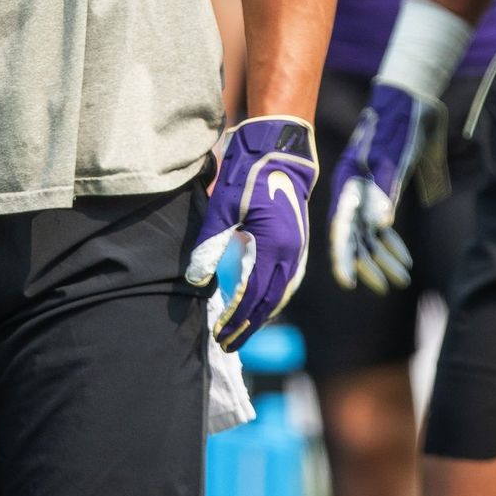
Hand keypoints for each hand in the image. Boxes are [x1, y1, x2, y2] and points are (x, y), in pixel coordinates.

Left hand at [183, 117, 318, 352]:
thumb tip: (196, 280)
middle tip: (227, 344)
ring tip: (242, 331)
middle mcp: (291, 253)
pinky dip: (273, 298)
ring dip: (262, 314)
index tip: (218, 334)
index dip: (235, 318)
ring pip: (281, 294)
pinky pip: (288, 281)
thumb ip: (209, 244)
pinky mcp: (299, 243)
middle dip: (248, 325)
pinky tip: (261, 305)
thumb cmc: (249, 174)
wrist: (281, 152)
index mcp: (274, 246)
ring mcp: (299, 249)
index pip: (252, 294)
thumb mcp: (223, 206)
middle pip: (269, 301)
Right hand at [328, 84, 447, 292]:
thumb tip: (381, 226)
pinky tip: (405, 259)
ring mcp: (366, 194)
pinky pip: (381, 226)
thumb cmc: (397, 130)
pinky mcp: (380, 193)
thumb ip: (385, 190)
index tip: (348, 283)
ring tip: (402, 278)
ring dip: (384, 257)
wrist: (407, 104)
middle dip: (367, 264)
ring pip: (369, 235)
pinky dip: (392, 242)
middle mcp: (353, 193)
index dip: (343, 257)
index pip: (341, 229)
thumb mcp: (392, 159)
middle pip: (354, 237)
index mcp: (348, 184)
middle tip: (384, 287)